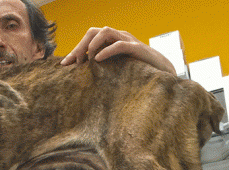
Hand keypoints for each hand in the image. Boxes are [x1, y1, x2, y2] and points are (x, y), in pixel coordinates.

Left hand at [60, 26, 175, 74]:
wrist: (163, 73)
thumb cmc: (137, 72)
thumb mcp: (115, 69)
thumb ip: (101, 69)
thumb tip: (80, 78)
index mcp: (111, 41)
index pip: (88, 38)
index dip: (75, 50)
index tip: (64, 65)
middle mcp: (118, 37)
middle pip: (93, 31)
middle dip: (80, 46)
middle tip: (74, 63)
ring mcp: (128, 40)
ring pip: (106, 32)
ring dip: (92, 45)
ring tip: (86, 60)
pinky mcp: (137, 49)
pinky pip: (120, 44)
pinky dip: (107, 51)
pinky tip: (98, 61)